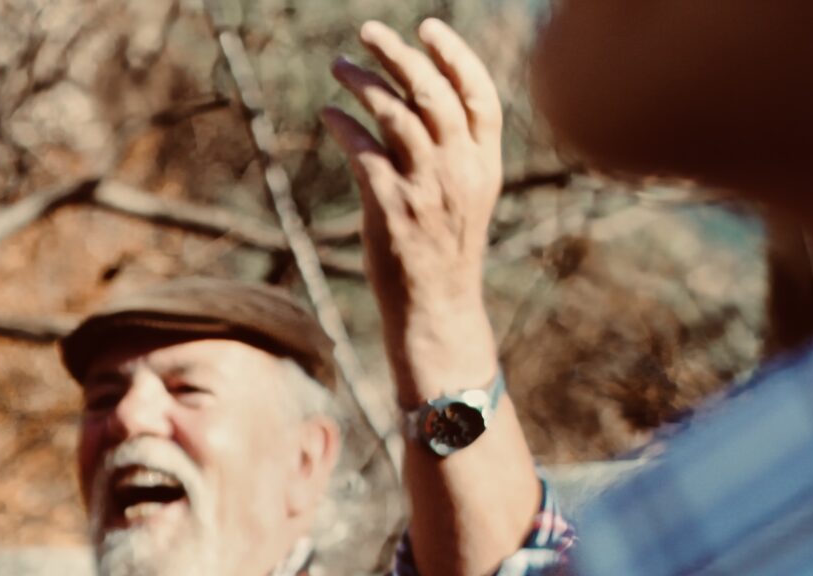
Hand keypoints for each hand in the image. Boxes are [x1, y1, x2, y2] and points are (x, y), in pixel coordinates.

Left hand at [325, 19, 503, 388]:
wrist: (436, 309)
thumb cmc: (445, 253)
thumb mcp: (467, 196)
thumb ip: (456, 152)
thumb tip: (422, 106)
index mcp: (485, 163)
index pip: (478, 94)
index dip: (454, 55)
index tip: (427, 28)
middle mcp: (459, 170)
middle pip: (432, 93)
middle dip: (399, 55)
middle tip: (368, 31)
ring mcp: (426, 188)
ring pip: (396, 116)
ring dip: (363, 83)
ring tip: (337, 65)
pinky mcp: (391, 209)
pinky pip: (364, 153)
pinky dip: (344, 127)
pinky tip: (328, 114)